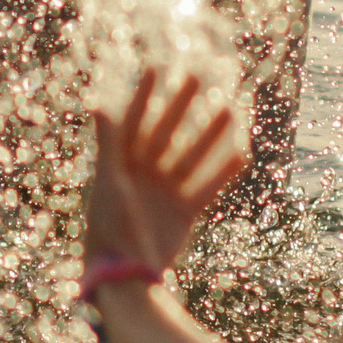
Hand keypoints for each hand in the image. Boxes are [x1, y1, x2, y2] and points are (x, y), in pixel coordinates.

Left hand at [87, 69, 247, 273]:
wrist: (127, 275)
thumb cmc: (109, 226)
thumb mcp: (109, 180)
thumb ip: (109, 143)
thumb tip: (100, 104)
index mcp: (120, 164)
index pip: (134, 121)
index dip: (144, 95)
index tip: (157, 67)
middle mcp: (144, 174)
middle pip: (166, 132)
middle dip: (181, 105)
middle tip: (198, 77)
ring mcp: (165, 191)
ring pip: (191, 155)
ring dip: (209, 134)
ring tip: (230, 109)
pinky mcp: (184, 211)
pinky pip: (207, 186)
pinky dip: (223, 172)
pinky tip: (242, 152)